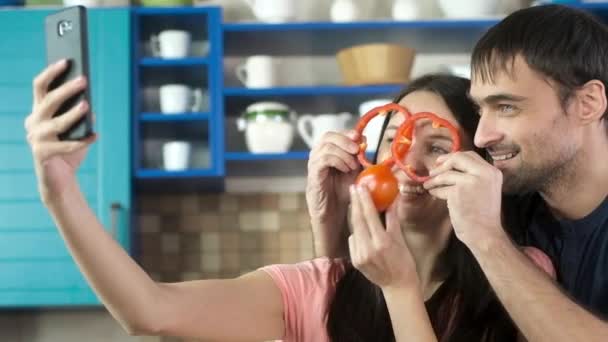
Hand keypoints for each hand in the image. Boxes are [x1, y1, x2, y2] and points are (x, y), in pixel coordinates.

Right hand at [25, 60, 96, 202]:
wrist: (60, 179)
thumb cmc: (68, 150)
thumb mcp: (76, 129)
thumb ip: (80, 115)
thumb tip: (88, 102)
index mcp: (38, 112)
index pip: (40, 87)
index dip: (51, 72)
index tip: (66, 61)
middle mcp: (33, 123)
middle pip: (48, 101)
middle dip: (66, 89)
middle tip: (83, 80)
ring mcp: (35, 139)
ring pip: (56, 123)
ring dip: (72, 113)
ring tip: (87, 105)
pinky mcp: (41, 154)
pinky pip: (66, 145)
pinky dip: (82, 141)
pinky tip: (95, 136)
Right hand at [306, 130, 361, 253]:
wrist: (334, 214)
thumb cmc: (344, 193)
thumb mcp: (356, 172)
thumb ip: (360, 158)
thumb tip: (368, 142)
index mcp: (327, 153)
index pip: (334, 134)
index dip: (346, 133)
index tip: (360, 137)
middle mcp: (318, 156)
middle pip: (326, 136)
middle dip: (344, 139)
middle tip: (357, 148)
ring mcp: (314, 166)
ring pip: (324, 147)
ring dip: (343, 152)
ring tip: (353, 164)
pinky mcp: (313, 177)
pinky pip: (322, 161)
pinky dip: (336, 161)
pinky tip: (346, 169)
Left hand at [348, 184, 418, 289]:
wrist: (397, 286)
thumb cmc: (404, 262)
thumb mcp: (400, 239)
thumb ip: (393, 219)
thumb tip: (392, 199)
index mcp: (382, 242)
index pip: (370, 216)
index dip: (364, 200)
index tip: (361, 186)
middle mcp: (368, 249)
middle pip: (358, 220)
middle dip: (354, 202)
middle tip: (353, 188)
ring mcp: (359, 256)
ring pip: (354, 229)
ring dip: (354, 215)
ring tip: (354, 201)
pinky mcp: (355, 261)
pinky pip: (353, 240)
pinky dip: (356, 231)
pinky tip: (360, 227)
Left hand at [423, 151, 505, 247]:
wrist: (485, 234)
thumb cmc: (483, 215)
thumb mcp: (485, 189)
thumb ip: (473, 176)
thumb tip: (449, 164)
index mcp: (493, 172)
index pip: (470, 155)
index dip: (453, 157)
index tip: (442, 161)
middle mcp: (485, 173)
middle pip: (458, 158)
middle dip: (442, 164)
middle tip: (432, 171)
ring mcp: (471, 181)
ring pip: (446, 174)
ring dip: (434, 180)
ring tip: (428, 185)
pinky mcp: (459, 191)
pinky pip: (441, 187)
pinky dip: (435, 190)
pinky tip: (434, 194)